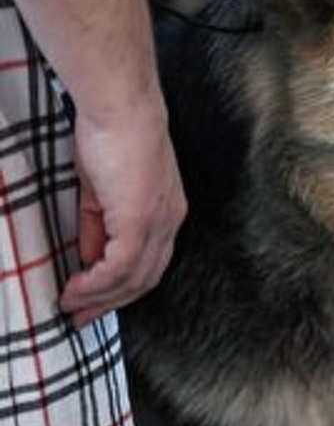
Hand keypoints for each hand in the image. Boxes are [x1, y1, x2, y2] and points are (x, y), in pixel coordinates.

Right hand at [58, 103, 185, 326]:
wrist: (121, 109)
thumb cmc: (112, 136)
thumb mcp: (102, 192)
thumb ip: (100, 226)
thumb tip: (90, 258)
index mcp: (167, 212)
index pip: (151, 263)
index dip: (122, 288)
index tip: (93, 301)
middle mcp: (170, 221)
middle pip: (146, 279)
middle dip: (111, 303)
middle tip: (79, 316)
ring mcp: (158, 222)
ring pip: (134, 278)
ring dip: (99, 298)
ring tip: (71, 306)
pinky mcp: (141, 220)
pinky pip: (120, 266)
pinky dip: (97, 284)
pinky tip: (75, 288)